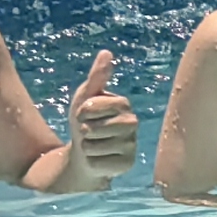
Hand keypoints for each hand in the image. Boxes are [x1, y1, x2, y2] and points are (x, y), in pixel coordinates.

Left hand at [63, 50, 137, 180]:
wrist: (85, 152)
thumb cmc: (85, 122)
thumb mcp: (85, 98)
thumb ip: (96, 77)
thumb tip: (107, 53)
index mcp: (124, 104)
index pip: (93, 107)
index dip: (82, 112)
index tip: (84, 114)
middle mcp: (133, 123)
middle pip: (96, 128)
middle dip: (84, 130)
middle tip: (88, 131)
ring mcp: (132, 145)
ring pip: (97, 146)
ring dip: (87, 147)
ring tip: (93, 145)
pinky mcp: (128, 164)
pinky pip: (100, 163)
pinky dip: (92, 161)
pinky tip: (99, 158)